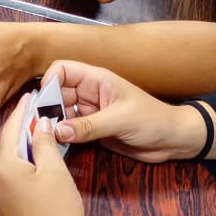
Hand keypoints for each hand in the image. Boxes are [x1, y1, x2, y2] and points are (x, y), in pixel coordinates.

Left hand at [0, 96, 98, 215]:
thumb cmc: (59, 213)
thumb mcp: (55, 171)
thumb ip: (44, 143)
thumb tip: (39, 125)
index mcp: (2, 168)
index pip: (9, 131)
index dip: (21, 112)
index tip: (30, 97)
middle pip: (8, 148)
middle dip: (24, 132)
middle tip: (40, 115)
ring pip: (10, 166)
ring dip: (25, 152)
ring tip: (43, 139)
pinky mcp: (4, 213)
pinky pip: (12, 182)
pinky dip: (24, 171)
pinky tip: (39, 168)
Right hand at [45, 60, 211, 161]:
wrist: (174, 140)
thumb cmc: (153, 120)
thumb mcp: (120, 121)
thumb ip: (88, 126)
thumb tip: (56, 131)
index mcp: (97, 79)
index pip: (63, 70)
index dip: (50, 82)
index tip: (44, 102)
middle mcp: (89, 93)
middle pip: (57, 93)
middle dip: (47, 107)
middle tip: (41, 126)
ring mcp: (90, 112)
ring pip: (61, 113)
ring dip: (53, 124)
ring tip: (46, 137)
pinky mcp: (92, 130)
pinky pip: (70, 130)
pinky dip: (62, 136)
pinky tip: (58, 145)